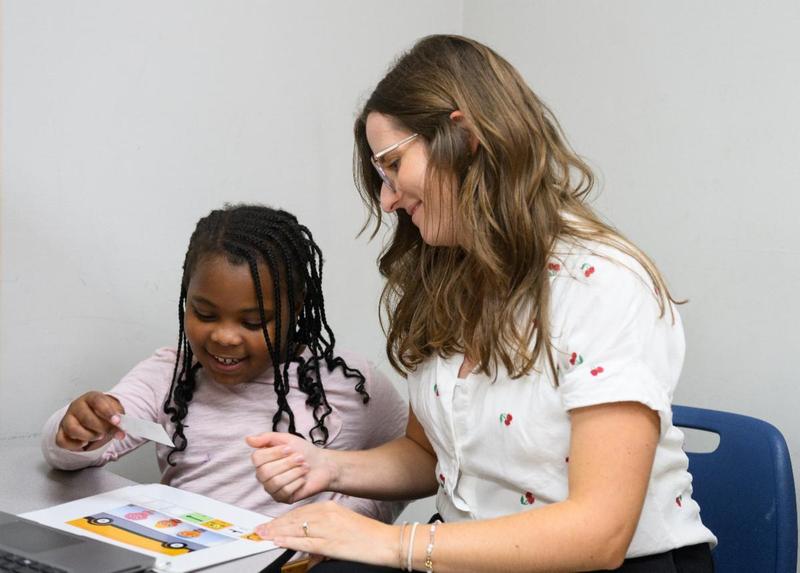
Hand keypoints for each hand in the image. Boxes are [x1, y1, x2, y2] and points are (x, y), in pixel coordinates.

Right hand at [56, 391, 124, 450]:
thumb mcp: (115, 412)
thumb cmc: (103, 414)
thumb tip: (121, 427)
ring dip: (88, 436)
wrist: (94, 418)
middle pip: (86, 417)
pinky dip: (74, 445)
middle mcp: (77, 406)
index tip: (117, 421)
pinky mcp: (61, 432)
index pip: (97, 401)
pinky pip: (62, 441)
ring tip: (98, 437)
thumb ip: (119, 418)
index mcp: (91, 397)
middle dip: (101, 428)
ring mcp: (67, 419)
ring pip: (72, 429)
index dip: (108, 412)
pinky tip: (84, 444)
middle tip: (111, 433)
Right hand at [247, 432, 335, 503]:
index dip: (274, 453)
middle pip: (266, 472)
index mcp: (262, 460)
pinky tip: (303, 478)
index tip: (289, 448)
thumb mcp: (287, 439)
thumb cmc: (304, 451)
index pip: (257, 458)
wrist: (322, 465)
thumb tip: (248, 439)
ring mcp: (271, 488)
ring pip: (275, 482)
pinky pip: (285, 492)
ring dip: (294, 472)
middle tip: (300, 458)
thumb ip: (267, 438)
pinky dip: (297, 482)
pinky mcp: (282, 498)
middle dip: (287, 463)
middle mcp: (263, 475)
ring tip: (304, 466)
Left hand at [255, 501, 398, 567]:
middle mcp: (326, 514)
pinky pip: (304, 541)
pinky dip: (289, 541)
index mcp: (329, 507)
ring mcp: (327, 528)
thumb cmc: (367, 535)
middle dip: (275, 525)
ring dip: (277, 532)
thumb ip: (324, 533)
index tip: (270, 524)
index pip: (300, 512)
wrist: (385, 541)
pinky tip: (278, 541)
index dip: (282, 519)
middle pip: (294, 519)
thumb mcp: (342, 526)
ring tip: (263, 535)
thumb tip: (310, 549)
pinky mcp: (330, 542)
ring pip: (296, 528)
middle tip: (259, 529)